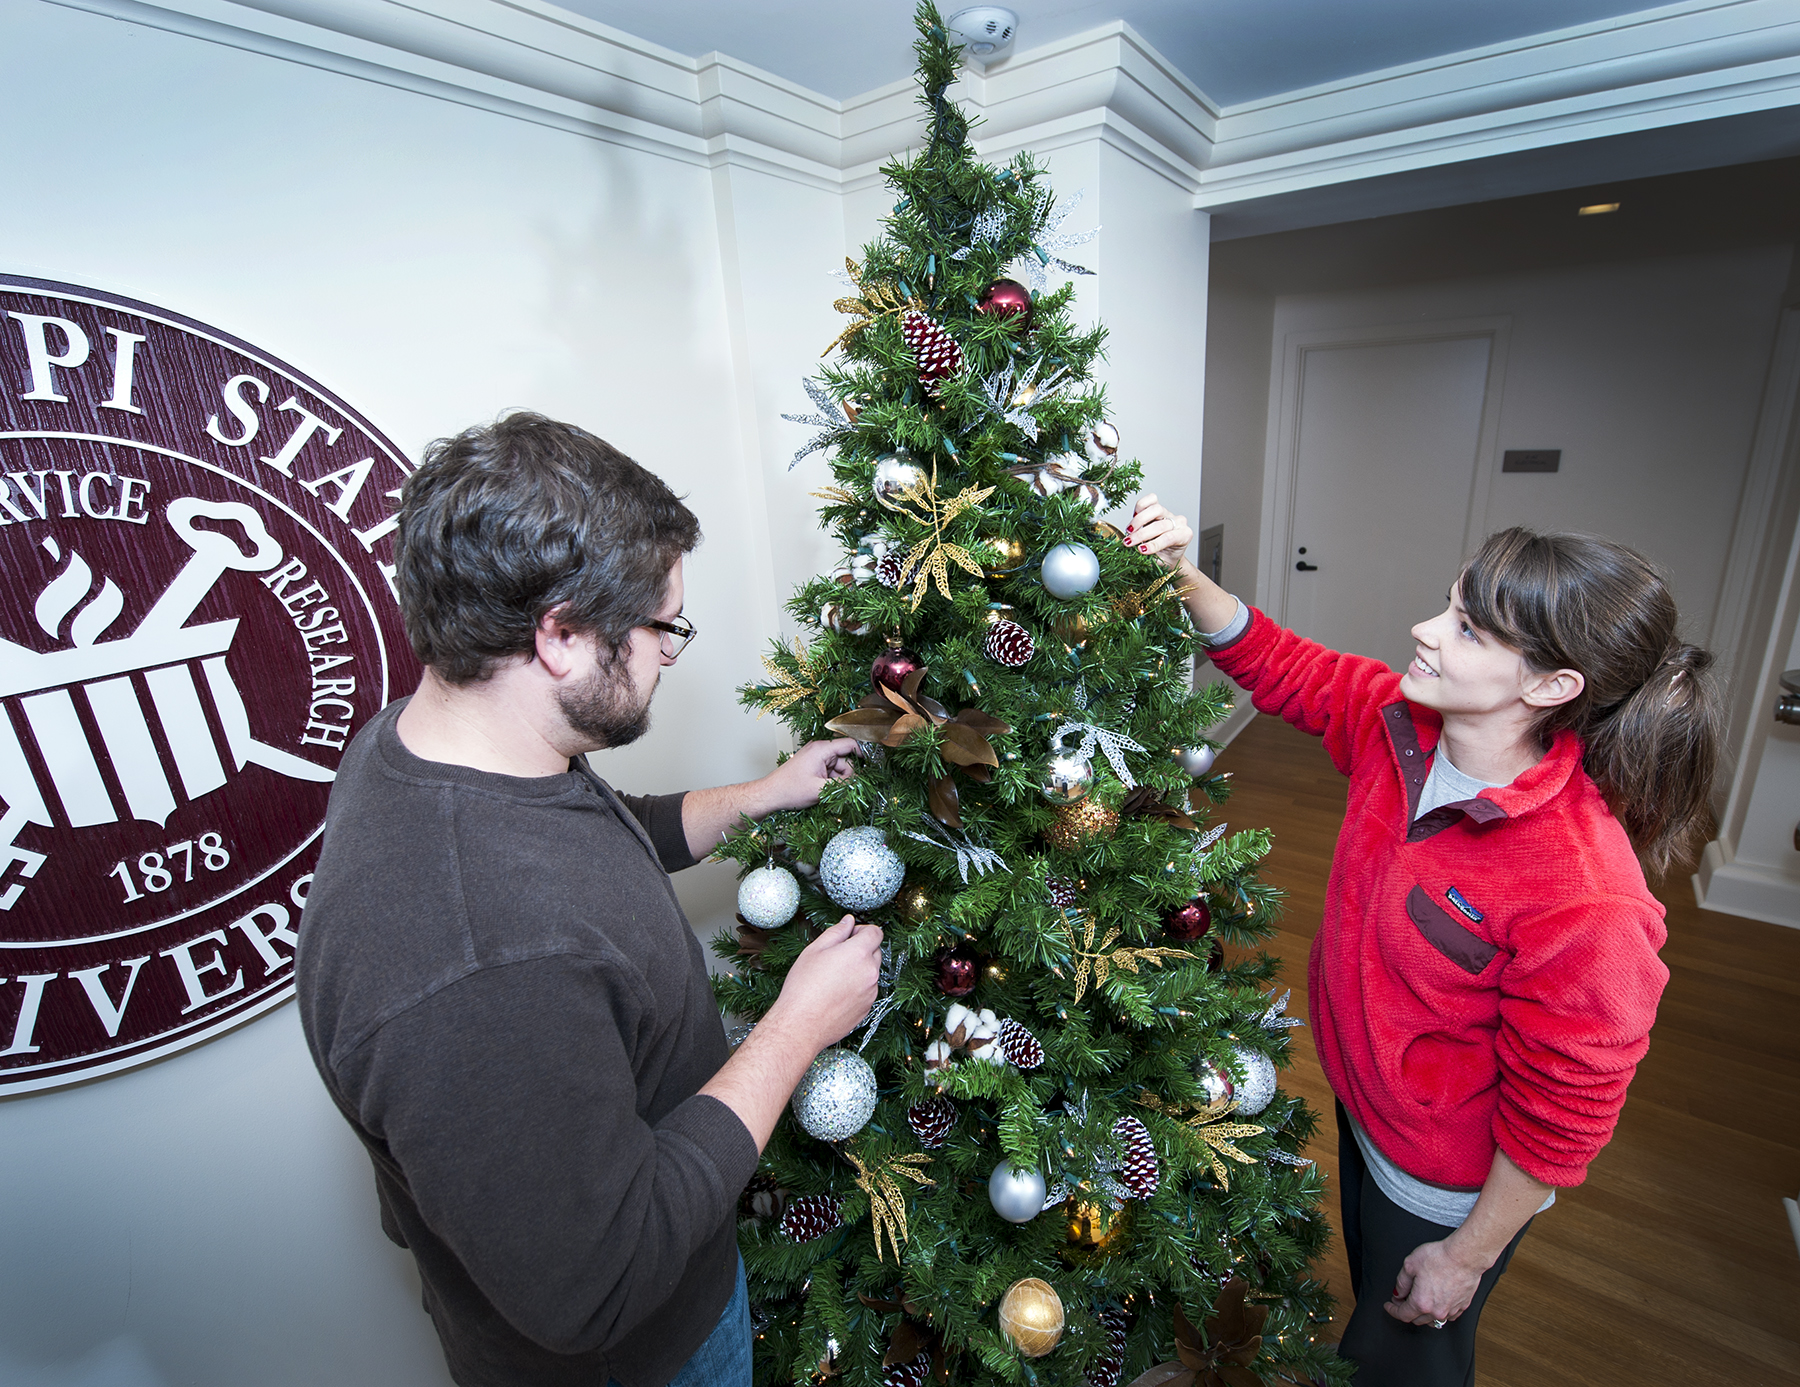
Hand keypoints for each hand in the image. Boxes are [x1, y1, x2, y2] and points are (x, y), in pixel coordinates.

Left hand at [757, 738, 858, 811]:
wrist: (771, 794)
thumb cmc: (789, 790)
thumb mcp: (820, 789)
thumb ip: (843, 785)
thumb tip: (859, 782)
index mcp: (821, 749)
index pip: (849, 744)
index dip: (862, 754)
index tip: (870, 766)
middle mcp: (820, 750)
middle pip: (846, 759)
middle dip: (847, 774)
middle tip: (839, 788)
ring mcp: (817, 758)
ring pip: (839, 768)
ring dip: (838, 780)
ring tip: (826, 791)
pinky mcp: (814, 766)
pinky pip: (831, 772)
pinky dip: (831, 781)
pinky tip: (823, 790)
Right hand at [770, 917, 883, 1051]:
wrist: (801, 1024)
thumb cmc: (803, 987)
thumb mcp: (815, 950)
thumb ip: (836, 931)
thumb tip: (848, 921)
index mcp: (859, 953)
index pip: (876, 932)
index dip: (863, 930)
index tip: (849, 935)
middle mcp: (870, 972)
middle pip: (875, 951)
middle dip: (860, 949)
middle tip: (836, 957)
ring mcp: (871, 992)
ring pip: (871, 972)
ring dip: (859, 969)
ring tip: (833, 978)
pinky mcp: (867, 1008)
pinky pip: (867, 990)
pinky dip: (857, 987)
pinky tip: (836, 993)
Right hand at [1126, 494, 1193, 570]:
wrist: (1168, 555)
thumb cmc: (1165, 558)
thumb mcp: (1160, 563)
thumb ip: (1149, 557)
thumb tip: (1135, 551)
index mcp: (1184, 535)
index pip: (1169, 538)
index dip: (1154, 544)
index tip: (1140, 550)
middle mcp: (1179, 522)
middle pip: (1160, 524)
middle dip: (1142, 534)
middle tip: (1129, 542)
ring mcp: (1169, 513)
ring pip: (1155, 509)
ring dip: (1139, 520)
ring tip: (1129, 531)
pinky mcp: (1159, 507)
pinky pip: (1151, 500)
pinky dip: (1140, 506)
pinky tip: (1135, 517)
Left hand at [1386, 1238, 1484, 1326]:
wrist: (1464, 1256)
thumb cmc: (1440, 1258)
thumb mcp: (1410, 1265)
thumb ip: (1401, 1283)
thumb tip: (1398, 1293)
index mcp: (1421, 1303)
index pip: (1402, 1315)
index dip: (1392, 1310)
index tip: (1389, 1306)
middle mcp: (1436, 1311)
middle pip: (1417, 1320)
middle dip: (1407, 1310)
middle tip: (1402, 1298)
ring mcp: (1451, 1311)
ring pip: (1433, 1321)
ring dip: (1423, 1314)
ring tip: (1419, 1301)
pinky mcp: (1462, 1307)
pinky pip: (1448, 1316)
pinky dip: (1439, 1312)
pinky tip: (1436, 1302)